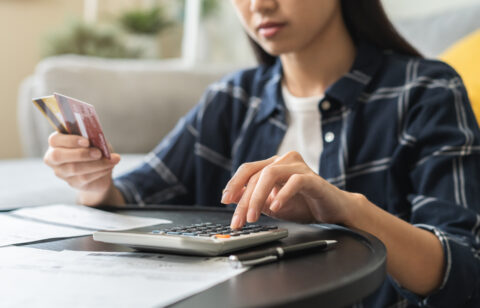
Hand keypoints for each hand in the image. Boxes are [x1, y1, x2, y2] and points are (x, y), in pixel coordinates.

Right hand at [43, 132, 120, 203]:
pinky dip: (100, 171)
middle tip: (99, 153)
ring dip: (96, 163)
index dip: (70, 140)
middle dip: (80, 154)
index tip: (87, 141)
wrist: (100, 168)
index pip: (55, 140)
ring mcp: (61, 172)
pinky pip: (84, 177)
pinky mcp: (72, 183)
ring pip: (74, 168)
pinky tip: (110, 166)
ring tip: (112, 159)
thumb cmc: (95, 148)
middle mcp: (53, 158)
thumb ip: (93, 136)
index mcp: (57, 142)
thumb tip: (97, 137)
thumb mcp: (95, 139)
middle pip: (58, 156)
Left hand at [221, 151, 355, 228]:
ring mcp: (299, 167)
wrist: (334, 211)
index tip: (224, 201)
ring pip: (270, 174)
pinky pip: (294, 182)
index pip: (248, 170)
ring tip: (253, 217)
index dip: (234, 184)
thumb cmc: (304, 205)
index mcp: (274, 164)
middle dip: (244, 200)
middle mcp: (284, 161)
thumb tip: (234, 200)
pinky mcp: (312, 178)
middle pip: (256, 174)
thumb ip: (256, 200)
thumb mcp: (273, 205)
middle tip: (238, 220)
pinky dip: (282, 195)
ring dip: (257, 197)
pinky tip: (276, 208)